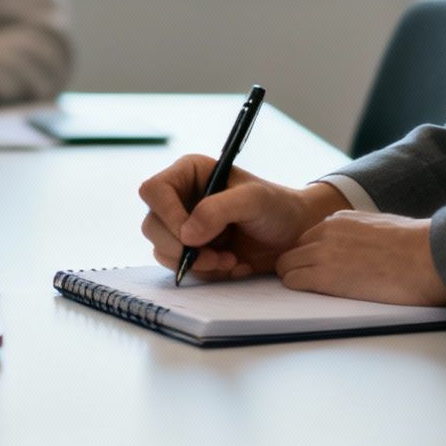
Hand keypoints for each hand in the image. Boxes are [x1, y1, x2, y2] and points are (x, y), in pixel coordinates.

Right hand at [138, 154, 347, 280]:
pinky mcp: (189, 250)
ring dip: (195, 262)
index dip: (168, 215)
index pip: (153, 191)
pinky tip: (230, 264)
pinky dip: (203, 271)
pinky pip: (179, 266)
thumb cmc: (277, 207)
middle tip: (216, 256)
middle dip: (183, 247)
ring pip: (161, 249)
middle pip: (152, 225)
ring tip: (229, 260)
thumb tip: (187, 234)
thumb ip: (218, 210)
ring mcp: (181, 225)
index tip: (193, 236)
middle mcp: (178, 198)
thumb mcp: (253, 200)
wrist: (294, 235)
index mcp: (188, 174)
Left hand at [277, 212, 445, 306]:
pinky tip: (315, 295)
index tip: (320, 269)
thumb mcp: (381, 227)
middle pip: (293, 250)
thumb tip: (360, 248)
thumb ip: (360, 234)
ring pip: (287, 266)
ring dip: (296, 278)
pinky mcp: (325, 276)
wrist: (429, 258)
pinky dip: (298, 289)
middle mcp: (326, 232)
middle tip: (311, 284)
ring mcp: (323, 253)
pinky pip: (293, 281)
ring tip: (315, 292)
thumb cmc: (418, 248)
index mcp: (340, 219)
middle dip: (298, 267)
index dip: (311, 256)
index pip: (308, 238)